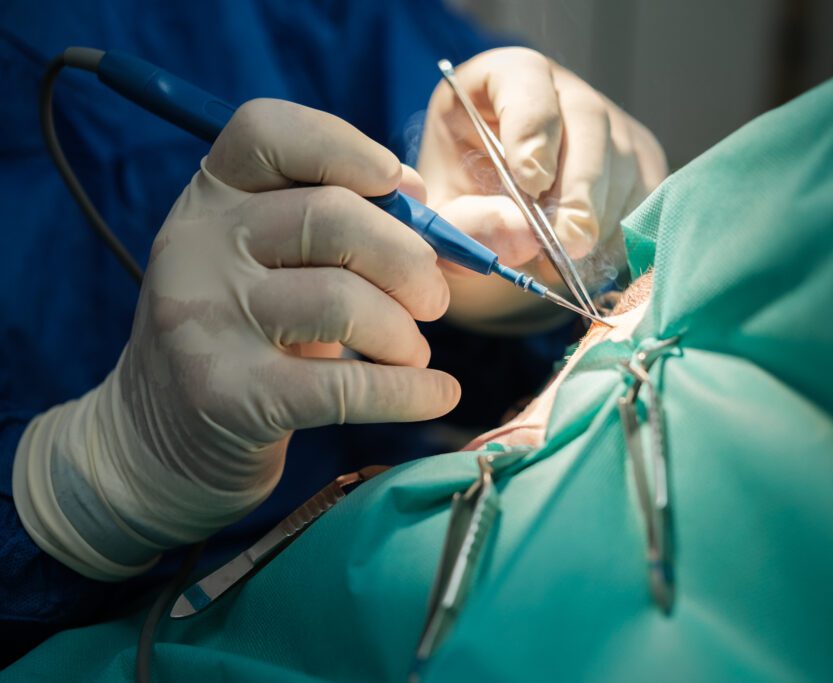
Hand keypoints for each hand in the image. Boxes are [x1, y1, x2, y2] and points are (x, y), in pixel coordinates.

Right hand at [13, 99, 459, 579]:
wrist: (161, 436)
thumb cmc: (245, 333)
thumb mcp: (273, 262)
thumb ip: (346, 227)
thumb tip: (437, 216)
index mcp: (211, 196)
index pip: (269, 131)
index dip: (347, 147)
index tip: (403, 189)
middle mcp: (197, 245)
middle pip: (331, 217)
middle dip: (408, 259)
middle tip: (434, 299)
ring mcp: (206, 321)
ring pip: (342, 302)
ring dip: (404, 333)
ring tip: (414, 351)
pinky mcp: (229, 397)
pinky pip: (346, 387)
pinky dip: (411, 391)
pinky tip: (438, 393)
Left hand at [417, 48, 666, 328]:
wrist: (496, 222)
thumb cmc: (462, 205)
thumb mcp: (446, 219)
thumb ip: (468, 225)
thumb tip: (525, 236)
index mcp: (499, 81)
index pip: (525, 79)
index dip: (532, 127)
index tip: (530, 182)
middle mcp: (561, 91)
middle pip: (587, 119)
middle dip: (579, 185)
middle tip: (569, 239)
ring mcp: (608, 122)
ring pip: (622, 160)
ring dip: (598, 217)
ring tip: (564, 260)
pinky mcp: (639, 159)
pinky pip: (644, 194)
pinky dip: (620, 233)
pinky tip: (589, 258)